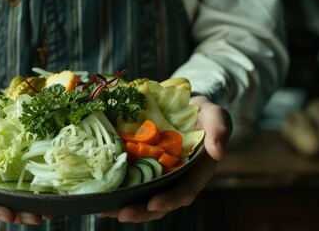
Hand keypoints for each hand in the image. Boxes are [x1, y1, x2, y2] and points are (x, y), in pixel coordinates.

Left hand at [96, 95, 231, 221]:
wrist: (182, 104)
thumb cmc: (200, 112)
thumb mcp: (215, 114)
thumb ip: (220, 129)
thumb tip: (219, 152)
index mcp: (194, 173)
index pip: (184, 192)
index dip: (169, 200)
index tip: (153, 204)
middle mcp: (174, 179)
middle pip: (159, 203)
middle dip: (141, 211)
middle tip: (121, 214)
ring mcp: (156, 175)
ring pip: (141, 197)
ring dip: (123, 207)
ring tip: (104, 211)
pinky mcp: (140, 167)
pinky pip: (128, 182)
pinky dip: (115, 190)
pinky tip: (98, 195)